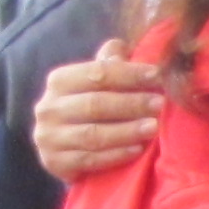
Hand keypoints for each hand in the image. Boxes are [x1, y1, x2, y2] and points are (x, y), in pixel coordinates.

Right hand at [33, 40, 166, 182]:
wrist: (63, 149)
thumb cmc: (87, 109)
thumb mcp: (94, 83)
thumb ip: (107, 65)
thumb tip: (121, 46)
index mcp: (59, 81)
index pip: (97, 73)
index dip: (129, 73)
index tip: (157, 75)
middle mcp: (48, 107)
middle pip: (95, 104)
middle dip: (131, 103)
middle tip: (160, 104)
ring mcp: (48, 137)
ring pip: (93, 134)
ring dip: (127, 131)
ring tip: (153, 127)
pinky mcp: (54, 162)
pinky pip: (89, 159)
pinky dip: (116, 155)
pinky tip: (137, 150)